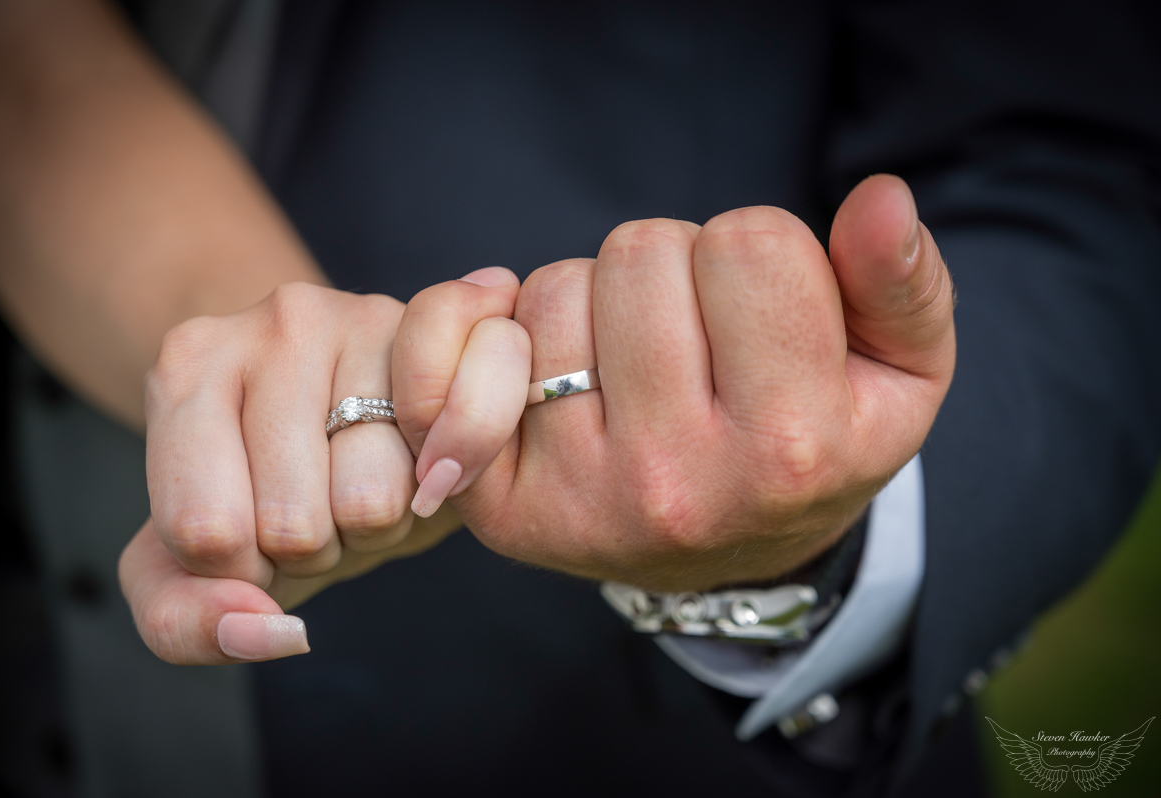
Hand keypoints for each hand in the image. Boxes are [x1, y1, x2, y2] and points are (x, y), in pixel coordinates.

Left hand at [119, 284, 461, 664]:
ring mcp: (363, 319)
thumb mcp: (183, 567)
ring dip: (369, 527)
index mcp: (187, 369)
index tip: (246, 531)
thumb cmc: (253, 489)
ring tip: (356, 479)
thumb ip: (183, 622)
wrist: (334, 417)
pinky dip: (423, 495)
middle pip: (290, 524)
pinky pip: (435, 473)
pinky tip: (407, 459)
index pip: (205, 531)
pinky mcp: (440, 343)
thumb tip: (276, 636)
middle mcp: (274, 321)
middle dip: (308, 547)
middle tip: (310, 501)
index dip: (237, 570)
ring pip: (368, 504)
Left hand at [397, 175, 954, 590]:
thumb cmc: (815, 447)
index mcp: (789, 447)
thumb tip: (881, 199)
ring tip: (636, 365)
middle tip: (694, 336)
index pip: (747, 243)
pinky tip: (541, 367)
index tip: (762, 311)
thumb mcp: (898, 378)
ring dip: (594, 304)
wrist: (729, 560)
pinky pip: (459, 350)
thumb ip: (902, 285)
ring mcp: (580, 496)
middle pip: (640, 254)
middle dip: (672, 273)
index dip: (757, 256)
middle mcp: (676, 483)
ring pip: (555, 290)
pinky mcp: (503, 506)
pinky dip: (494, 332)